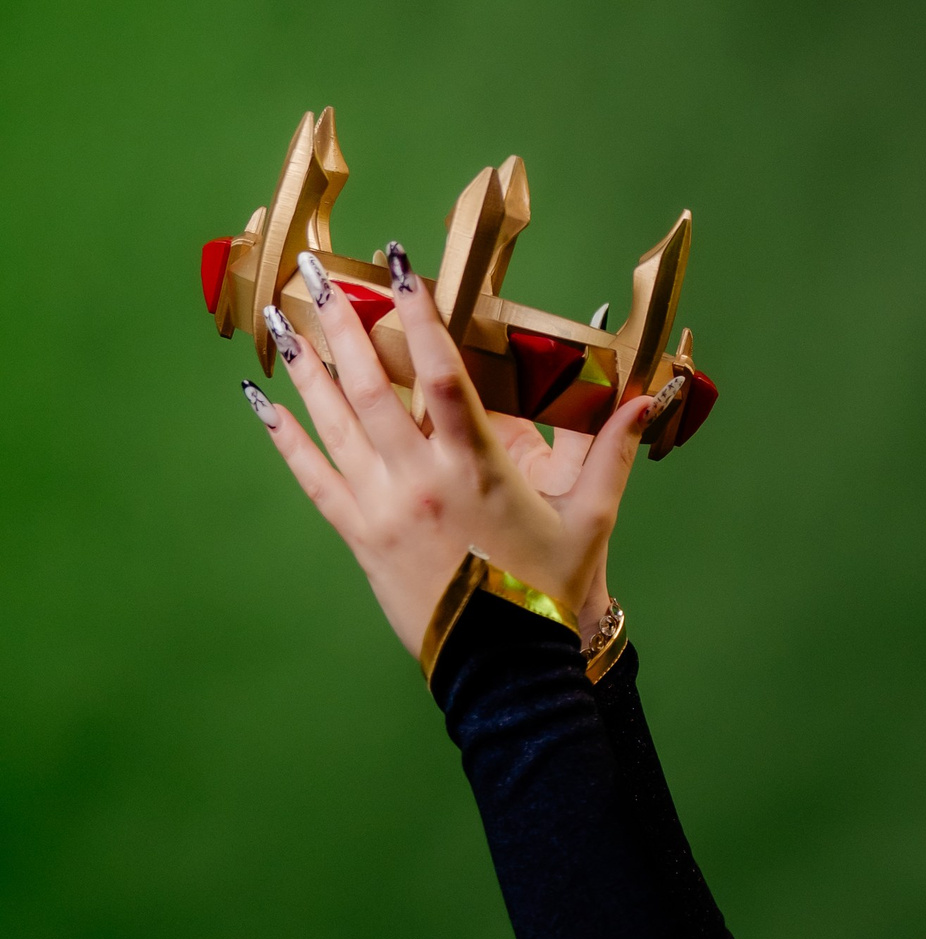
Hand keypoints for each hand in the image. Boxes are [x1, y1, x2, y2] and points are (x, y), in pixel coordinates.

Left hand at [242, 243, 657, 662]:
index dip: (418, 314)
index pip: (439, 373)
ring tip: (282, 319)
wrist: (508, 671)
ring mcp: (385, 510)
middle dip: (342, 323)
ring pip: (334, 423)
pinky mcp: (362, 539)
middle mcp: (422, 480)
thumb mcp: (590, 520)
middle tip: (315, 272)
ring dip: (306, 367)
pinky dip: (286, 438)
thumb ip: (612, 452)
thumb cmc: (550, 596)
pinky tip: (262, 403)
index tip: (400, 268)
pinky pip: (314, 479)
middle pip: (370, 385)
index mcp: (478, 467)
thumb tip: (649, 398)